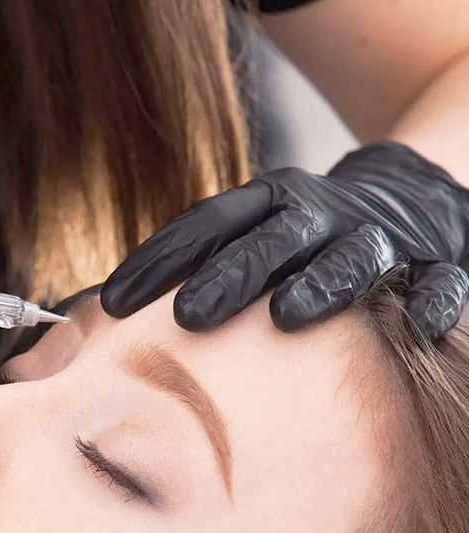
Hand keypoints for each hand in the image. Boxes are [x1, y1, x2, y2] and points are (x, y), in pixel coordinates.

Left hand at [100, 141, 468, 341]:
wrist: (413, 198)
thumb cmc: (305, 241)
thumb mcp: (253, 239)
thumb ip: (194, 273)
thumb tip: (104, 322)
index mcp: (269, 204)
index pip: (206, 224)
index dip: (160, 260)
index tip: (114, 305)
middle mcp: (320, 215)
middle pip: (270, 240)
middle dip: (229, 275)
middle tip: (187, 316)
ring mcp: (378, 237)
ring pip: (350, 257)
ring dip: (319, 284)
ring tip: (284, 317)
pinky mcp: (435, 261)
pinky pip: (438, 281)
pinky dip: (431, 300)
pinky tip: (418, 326)